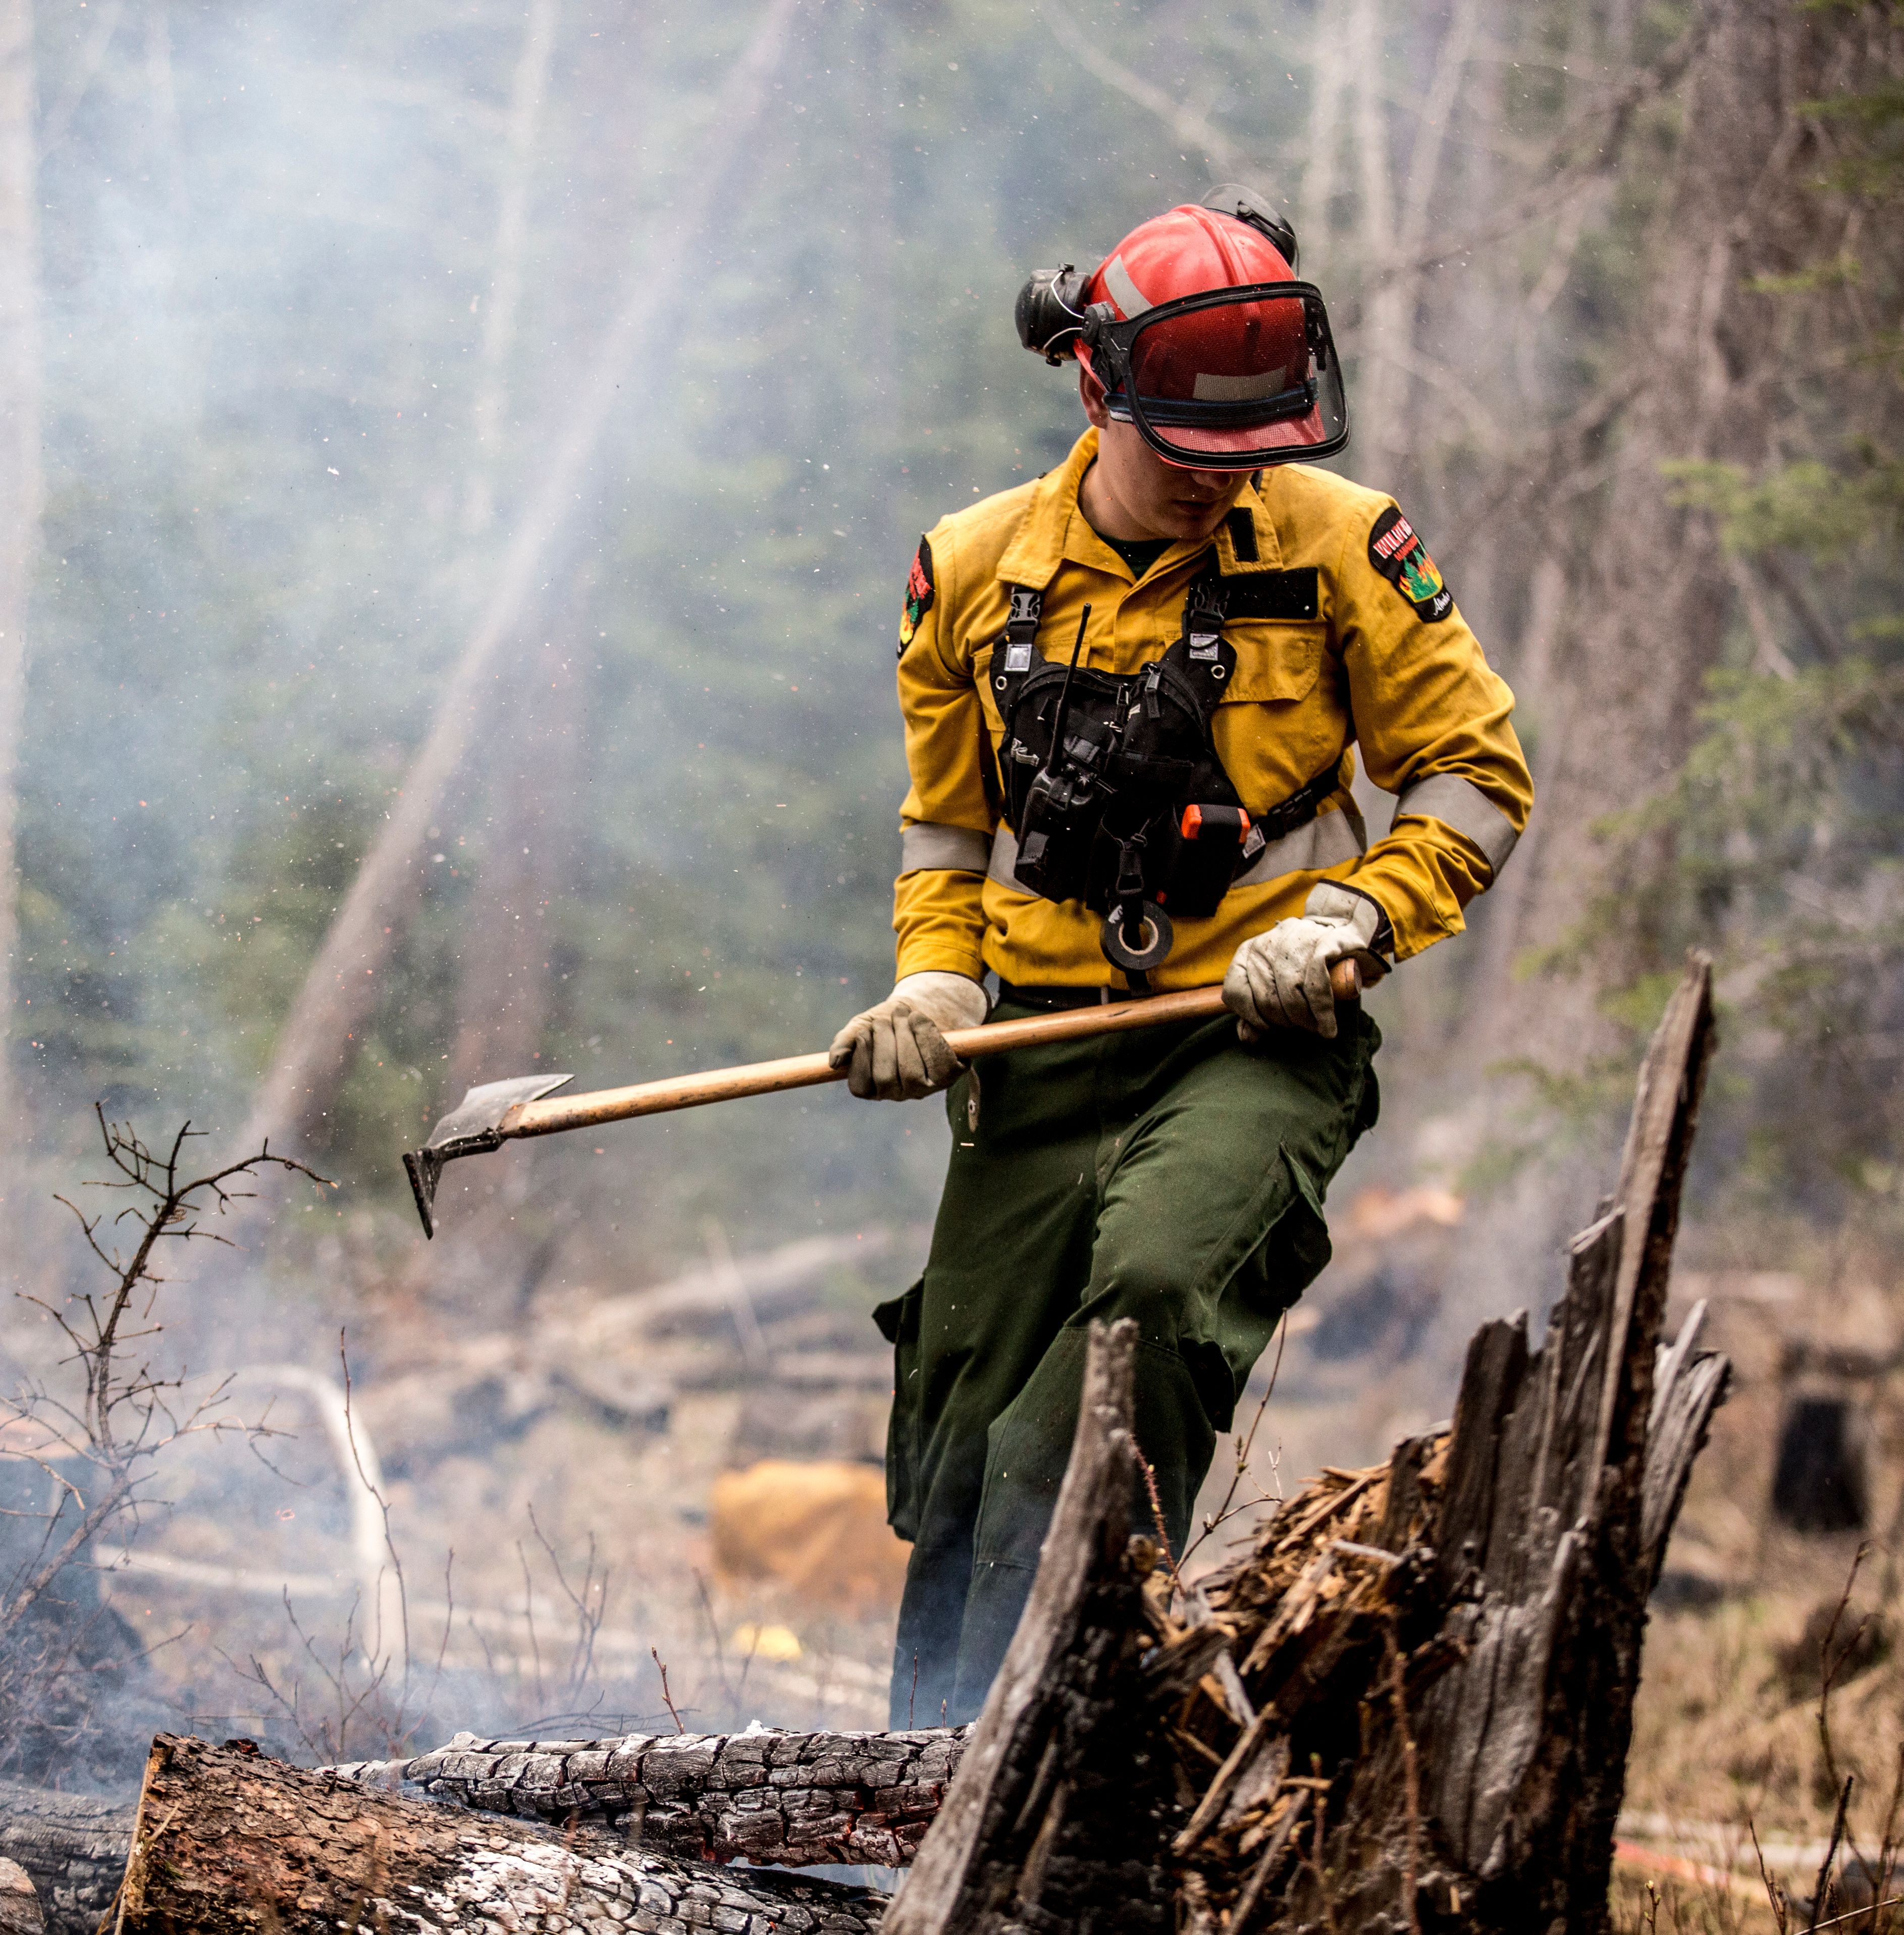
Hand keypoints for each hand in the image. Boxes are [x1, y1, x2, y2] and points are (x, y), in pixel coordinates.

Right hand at [828, 972, 988, 1099]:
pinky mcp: (949, 1075)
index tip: (864, 1032)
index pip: (860, 1087)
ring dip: (905, 1037)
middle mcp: (900, 1092)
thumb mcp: (864, 1025)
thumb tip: (835, 1062)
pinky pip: (938, 1063)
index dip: (861, 1058)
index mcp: (875, 1086)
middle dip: (884, 1043)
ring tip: (904, 1014)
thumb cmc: (890, 1020)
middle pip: (885, 1079)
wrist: (925, 1005)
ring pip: (911, 1073)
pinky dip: (926, 1036)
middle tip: (885, 1020)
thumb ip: (847, 1040)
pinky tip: (920, 1020)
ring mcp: (925, 1087)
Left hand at [1223, 883, 1386, 1041]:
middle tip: (1299, 1025)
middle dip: (1284, 1021)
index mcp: (1249, 951)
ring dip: (1304, 1019)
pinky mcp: (1324, 943)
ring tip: (1314, 1026)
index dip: (1250, 1016)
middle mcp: (1268, 943)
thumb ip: (1258, 1009)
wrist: (1345, 926)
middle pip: (1266, 998)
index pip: (1234, 991)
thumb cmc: (1308, 963)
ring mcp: (1296, 940)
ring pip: (1290, 993)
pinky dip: (1322, 1012)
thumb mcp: (1278, 983)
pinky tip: (1327, 1027)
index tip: (1268, 1027)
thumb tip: (1248, 1037)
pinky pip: (1317, 985)